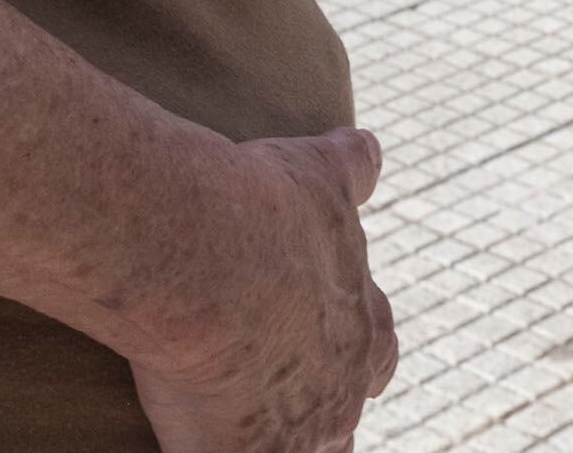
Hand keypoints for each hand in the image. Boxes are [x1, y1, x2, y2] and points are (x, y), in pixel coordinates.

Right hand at [125, 128, 397, 452]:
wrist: (202, 252)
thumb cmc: (260, 209)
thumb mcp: (318, 176)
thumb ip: (348, 170)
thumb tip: (369, 149)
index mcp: (366, 326)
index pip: (374, 353)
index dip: (349, 350)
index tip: (323, 342)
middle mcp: (345, 387)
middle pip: (340, 415)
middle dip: (317, 404)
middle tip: (276, 392)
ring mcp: (300, 432)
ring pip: (308, 452)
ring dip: (282, 439)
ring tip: (246, 426)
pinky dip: (216, 452)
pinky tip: (199, 444)